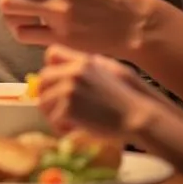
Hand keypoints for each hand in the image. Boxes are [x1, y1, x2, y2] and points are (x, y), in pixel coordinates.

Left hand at [37, 44, 153, 138]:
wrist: (140, 118)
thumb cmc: (133, 97)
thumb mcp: (113, 69)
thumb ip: (92, 65)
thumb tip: (75, 66)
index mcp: (83, 61)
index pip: (52, 54)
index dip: (52, 68)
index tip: (56, 82)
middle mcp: (72, 72)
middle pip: (43, 79)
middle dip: (48, 94)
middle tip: (59, 108)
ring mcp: (69, 90)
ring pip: (44, 101)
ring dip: (52, 113)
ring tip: (67, 121)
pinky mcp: (68, 109)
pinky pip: (53, 119)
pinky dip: (61, 127)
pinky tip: (74, 130)